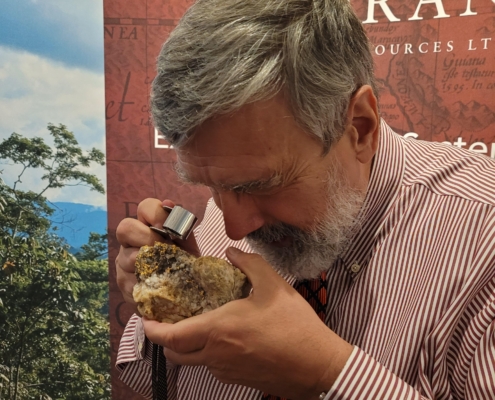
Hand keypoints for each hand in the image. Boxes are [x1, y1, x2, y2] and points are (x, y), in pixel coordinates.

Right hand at [115, 198, 199, 306]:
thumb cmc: (184, 261)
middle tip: (165, 249)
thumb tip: (169, 203)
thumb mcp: (187, 244)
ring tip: (165, 270)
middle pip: (125, 228)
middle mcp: (130, 240)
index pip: (145, 207)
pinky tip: (158, 285)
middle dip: (147, 237)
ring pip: (126, 257)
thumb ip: (181, 225)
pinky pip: (129, 281)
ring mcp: (123, 261)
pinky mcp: (123, 284)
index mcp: (147, 224)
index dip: (156, 213)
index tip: (168, 228)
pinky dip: (146, 283)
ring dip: (148, 263)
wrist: (185, 291)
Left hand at [143, 248, 352, 399]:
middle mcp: (215, 355)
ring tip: (199, 324)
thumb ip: (249, 264)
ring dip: (187, 346)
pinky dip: (207, 353)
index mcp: (218, 330)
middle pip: (175, 353)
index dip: (152, 329)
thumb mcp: (274, 285)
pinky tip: (226, 337)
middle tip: (170, 320)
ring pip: (193, 361)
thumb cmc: (295, 326)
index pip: (171, 337)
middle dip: (166, 339)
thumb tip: (230, 253)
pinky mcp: (237, 380)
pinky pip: (213, 366)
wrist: (317, 366)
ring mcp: (225, 372)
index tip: (145, 319)